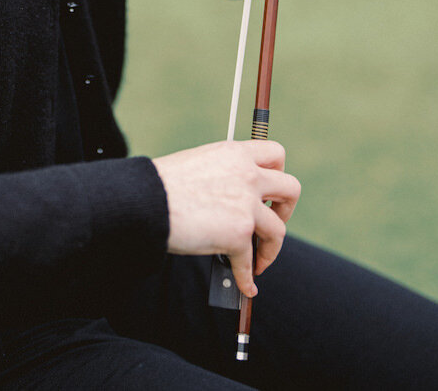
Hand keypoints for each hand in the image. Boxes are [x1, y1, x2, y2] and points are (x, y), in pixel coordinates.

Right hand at [151, 140, 300, 298]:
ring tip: (258, 261)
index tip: (268, 190)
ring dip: (270, 250)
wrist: (146, 201)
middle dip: (285, 210)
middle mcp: (247, 175)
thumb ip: (224, 175)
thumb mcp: (199, 164)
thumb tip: (234, 201)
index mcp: (236, 153)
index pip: (275, 153)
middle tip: (272, 221)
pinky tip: (245, 285)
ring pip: (278, 230)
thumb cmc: (163, 185)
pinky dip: (247, 278)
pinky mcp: (238, 234)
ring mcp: (246, 205)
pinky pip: (250, 263)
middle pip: (291, 189)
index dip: (278, 173)